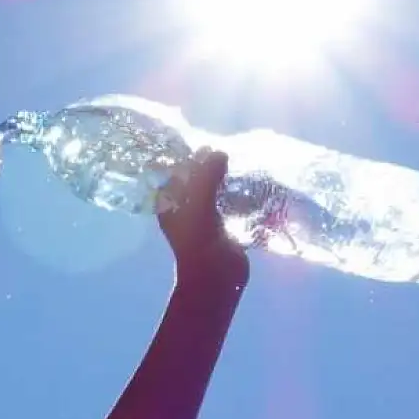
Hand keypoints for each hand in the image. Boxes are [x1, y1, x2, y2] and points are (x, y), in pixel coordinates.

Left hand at [159, 149, 247, 285]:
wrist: (215, 276)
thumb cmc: (199, 238)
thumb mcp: (199, 201)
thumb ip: (207, 174)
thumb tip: (219, 152)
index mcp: (169, 202)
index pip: (175, 171)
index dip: (189, 156)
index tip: (207, 142)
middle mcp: (183, 208)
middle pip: (195, 179)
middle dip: (209, 166)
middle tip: (228, 151)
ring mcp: (203, 217)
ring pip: (213, 190)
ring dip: (225, 179)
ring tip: (240, 163)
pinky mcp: (222, 226)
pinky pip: (227, 203)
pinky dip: (236, 194)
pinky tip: (249, 184)